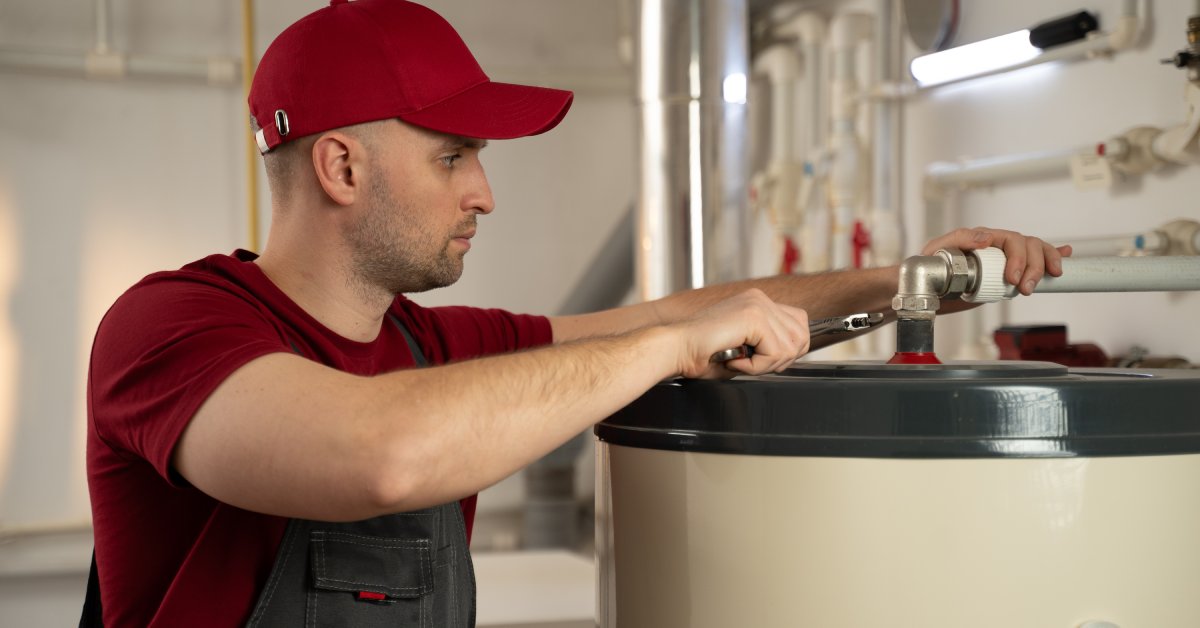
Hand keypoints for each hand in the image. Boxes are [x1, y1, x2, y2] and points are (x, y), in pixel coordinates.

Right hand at [671, 289, 808, 378]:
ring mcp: (757, 304)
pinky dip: (757, 366)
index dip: (789, 349)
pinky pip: (775, 352)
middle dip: (781, 359)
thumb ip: (767, 345)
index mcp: (757, 302)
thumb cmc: (700, 353)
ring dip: (767, 364)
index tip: (763, 361)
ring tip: (740, 362)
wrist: (675, 348)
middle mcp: (759, 298)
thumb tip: (791, 354)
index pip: (799, 323)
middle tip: (751, 364)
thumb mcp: (743, 348)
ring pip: (791, 346)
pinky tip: (735, 361)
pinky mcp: (753, 316)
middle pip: (802, 334)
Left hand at [921, 227, 1072, 295]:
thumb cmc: (932, 265)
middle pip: (1029, 246)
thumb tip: (986, 238)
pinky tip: (1066, 254)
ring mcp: (1005, 258)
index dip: (1018, 258)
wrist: (928, 288)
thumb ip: (959, 238)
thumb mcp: (938, 249)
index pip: (1012, 240)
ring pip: (1036, 252)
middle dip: (1033, 267)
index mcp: (984, 237)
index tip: (1013, 279)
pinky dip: (1054, 254)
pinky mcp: (1008, 272)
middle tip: (1025, 289)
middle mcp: (998, 245)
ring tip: (1040, 284)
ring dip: (1045, 266)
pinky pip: (1034, 259)